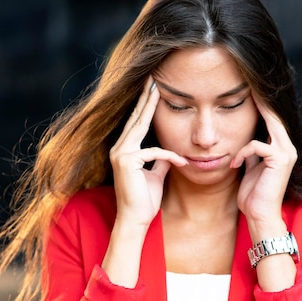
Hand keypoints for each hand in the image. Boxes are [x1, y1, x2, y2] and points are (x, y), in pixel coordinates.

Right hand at [109, 76, 187, 227]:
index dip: (145, 106)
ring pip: (139, 127)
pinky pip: (153, 152)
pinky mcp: (127, 162)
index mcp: (125, 150)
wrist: (135, 220)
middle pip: (135, 119)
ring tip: (158, 92)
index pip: (137, 124)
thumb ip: (160, 161)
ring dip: (150, 110)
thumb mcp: (156, 175)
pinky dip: (169, 156)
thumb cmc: (145, 200)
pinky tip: (181, 161)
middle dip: (145, 98)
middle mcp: (120, 149)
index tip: (153, 90)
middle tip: (152, 79)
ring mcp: (121, 154)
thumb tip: (170, 152)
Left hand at [231, 99, 296, 231]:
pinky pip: (256, 145)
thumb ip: (251, 153)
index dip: (262, 106)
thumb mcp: (250, 168)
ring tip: (235, 135)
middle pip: (275, 116)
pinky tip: (234, 164)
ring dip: (248, 131)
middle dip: (261, 101)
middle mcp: (287, 148)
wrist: (259, 214)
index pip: (272, 121)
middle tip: (249, 85)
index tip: (250, 91)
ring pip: (269, 126)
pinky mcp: (279, 159)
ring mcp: (286, 153)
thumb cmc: (252, 195)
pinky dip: (242, 153)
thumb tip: (244, 141)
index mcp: (280, 149)